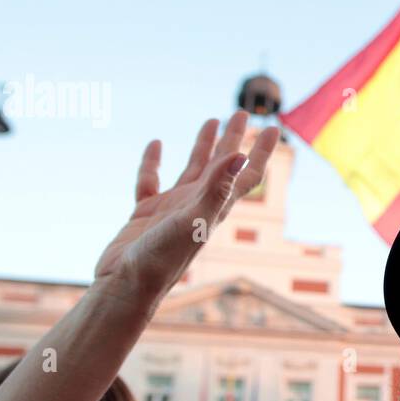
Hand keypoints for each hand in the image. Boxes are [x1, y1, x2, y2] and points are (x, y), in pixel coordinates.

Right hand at [93, 112, 279, 307]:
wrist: (126, 287)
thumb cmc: (162, 260)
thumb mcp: (193, 220)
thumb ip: (216, 188)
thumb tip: (241, 156)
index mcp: (214, 208)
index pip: (245, 174)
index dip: (260, 151)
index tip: (273, 126)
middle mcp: (197, 206)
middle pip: (222, 166)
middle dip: (234, 139)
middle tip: (244, 113)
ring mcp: (172, 209)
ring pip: (193, 170)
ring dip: (203, 146)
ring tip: (211, 120)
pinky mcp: (146, 214)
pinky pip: (150, 181)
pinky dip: (153, 162)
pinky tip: (156, 144)